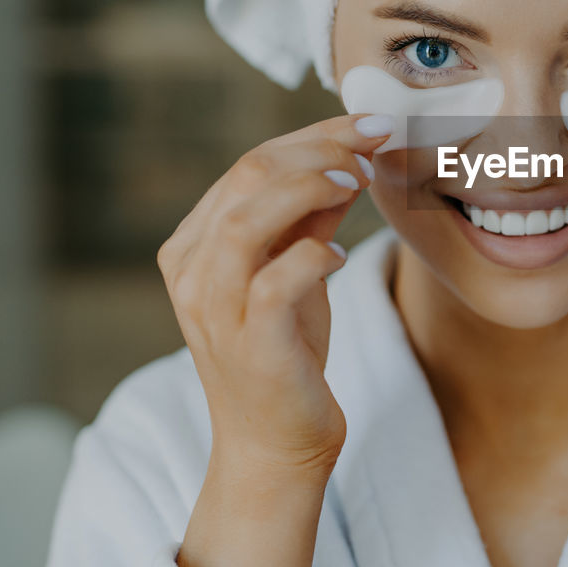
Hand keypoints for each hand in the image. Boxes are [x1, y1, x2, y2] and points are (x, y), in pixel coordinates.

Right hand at [156, 113, 393, 473]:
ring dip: (308, 189)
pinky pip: (274, 283)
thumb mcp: (296, 268)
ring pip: (247, 221)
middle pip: (247, 177)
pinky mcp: (249, 345)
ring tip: (356, 184)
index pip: (250, 164)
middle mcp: (193, 271)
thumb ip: (311, 215)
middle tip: (374, 144)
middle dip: (318, 149)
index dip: (314, 135)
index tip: (369, 125)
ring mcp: (214, 309)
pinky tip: (337, 256)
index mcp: (195, 244)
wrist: (275, 441)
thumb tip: (350, 156)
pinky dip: (311, 257)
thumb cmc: (286, 349)